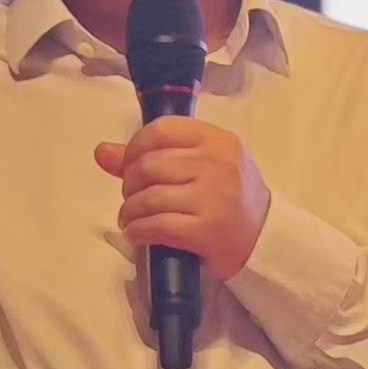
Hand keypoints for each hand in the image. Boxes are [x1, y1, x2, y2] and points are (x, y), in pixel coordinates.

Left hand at [99, 114, 272, 280]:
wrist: (265, 238)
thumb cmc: (229, 196)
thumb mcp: (201, 165)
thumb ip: (154, 154)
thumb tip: (102, 152)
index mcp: (218, 139)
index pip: (161, 130)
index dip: (135, 147)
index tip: (132, 166)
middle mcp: (217, 163)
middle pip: (149, 165)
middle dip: (130, 184)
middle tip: (133, 197)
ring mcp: (214, 197)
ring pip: (149, 197)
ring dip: (130, 211)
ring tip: (132, 218)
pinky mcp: (206, 230)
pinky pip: (156, 226)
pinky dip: (138, 230)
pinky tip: (138, 233)